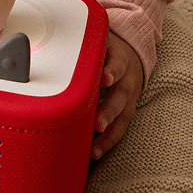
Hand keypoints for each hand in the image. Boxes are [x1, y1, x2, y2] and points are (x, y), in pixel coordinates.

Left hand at [91, 31, 143, 159]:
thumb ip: (86, 45)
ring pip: (122, 117)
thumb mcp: (101, 41)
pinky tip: (96, 151)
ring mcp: (130, 98)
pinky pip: (120, 128)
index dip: (112, 71)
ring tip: (94, 148)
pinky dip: (109, 141)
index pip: (118, 64)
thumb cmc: (109, 50)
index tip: (106, 78)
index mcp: (120, 60)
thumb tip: (59, 46)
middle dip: (109, 111)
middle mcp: (127, 80)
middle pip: (120, 97)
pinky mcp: (128, 110)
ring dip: (108, 134)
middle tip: (98, 124)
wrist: (133, 54)